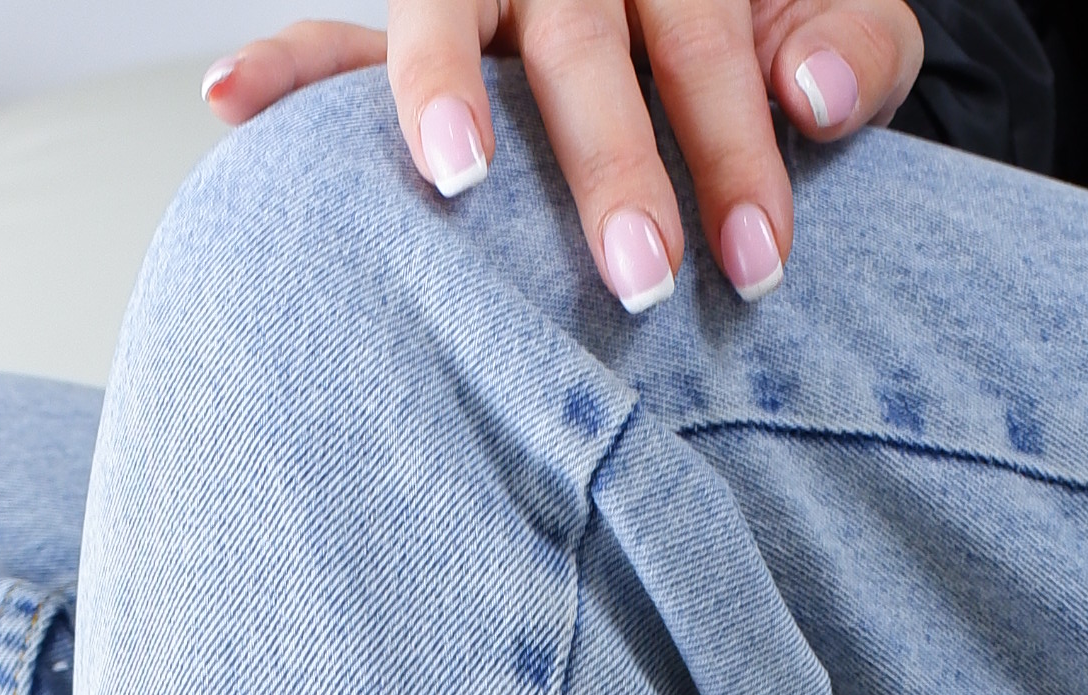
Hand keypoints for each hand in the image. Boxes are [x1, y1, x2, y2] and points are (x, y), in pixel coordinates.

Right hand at [203, 0, 920, 313]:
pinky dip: (288, 69)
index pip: (700, 40)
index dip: (734, 147)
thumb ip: (857, 49)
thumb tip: (813, 93)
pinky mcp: (425, 40)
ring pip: (444, 18)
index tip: (758, 262)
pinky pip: (340, 44)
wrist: (734, 9)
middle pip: (578, 42)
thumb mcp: (842, 23)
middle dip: (608, 158)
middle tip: (640, 275)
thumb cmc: (782, 41)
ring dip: (440, 92)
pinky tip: (230, 103)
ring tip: (452, 177)